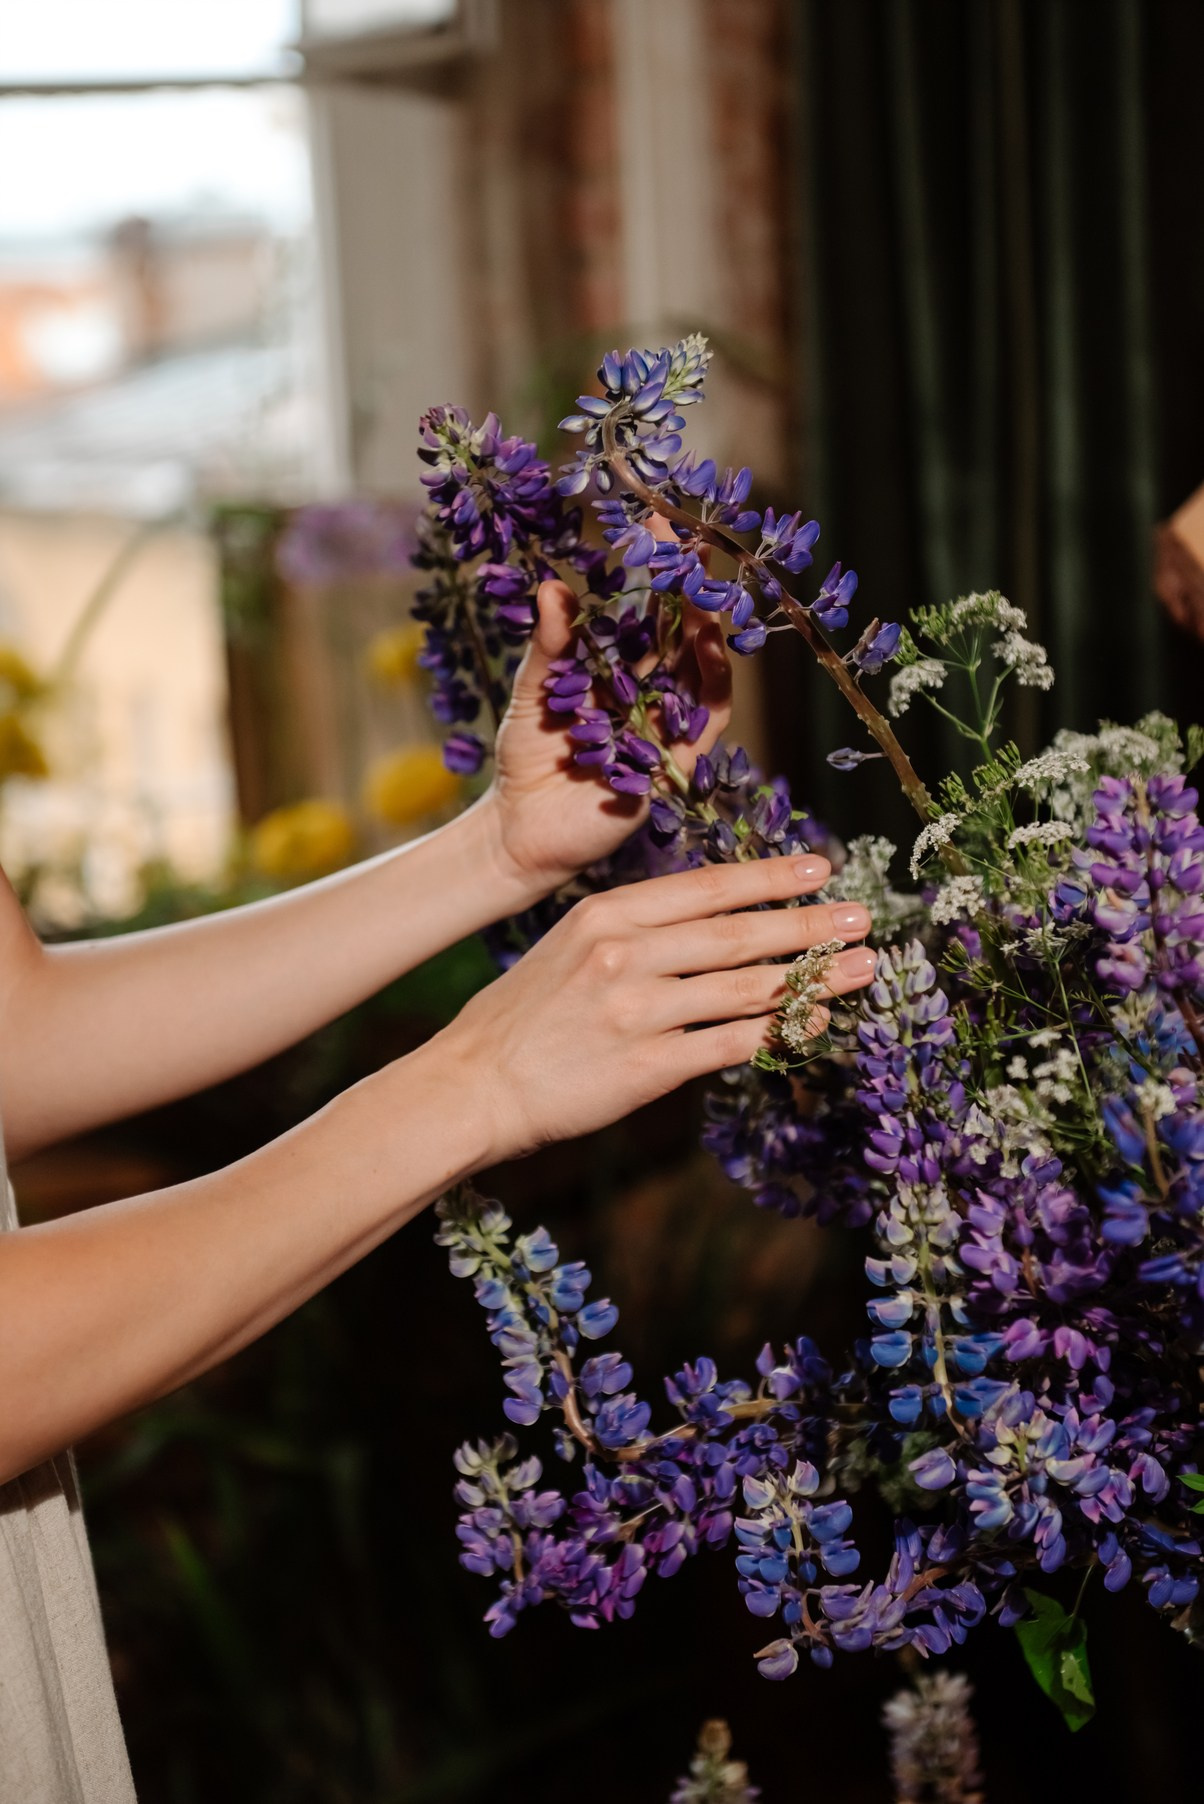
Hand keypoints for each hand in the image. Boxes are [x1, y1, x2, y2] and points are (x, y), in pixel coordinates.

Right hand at [430, 853, 873, 1162]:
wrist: (472, 1085)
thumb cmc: (522, 1018)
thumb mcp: (568, 946)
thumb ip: (634, 931)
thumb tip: (711, 923)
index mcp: (607, 916)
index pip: (706, 888)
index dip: (769, 879)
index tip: (819, 870)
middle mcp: (625, 955)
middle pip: (736, 934)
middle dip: (806, 925)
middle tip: (862, 918)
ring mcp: (637, 1011)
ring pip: (744, 988)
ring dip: (810, 978)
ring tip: (859, 969)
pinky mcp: (646, 1067)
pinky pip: (728, 1044)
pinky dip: (777, 1033)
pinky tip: (813, 1025)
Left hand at [485, 567, 731, 901]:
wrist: (521, 829)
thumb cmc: (525, 761)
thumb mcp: (532, 692)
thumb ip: (549, 646)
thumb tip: (553, 587)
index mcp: (619, 672)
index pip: (648, 613)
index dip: (657, 571)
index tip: (659, 522)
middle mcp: (650, 696)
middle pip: (683, 635)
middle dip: (693, 590)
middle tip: (697, 544)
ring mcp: (667, 728)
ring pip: (704, 671)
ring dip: (709, 629)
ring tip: (706, 589)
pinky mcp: (677, 765)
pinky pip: (708, 719)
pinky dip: (715, 684)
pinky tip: (714, 649)